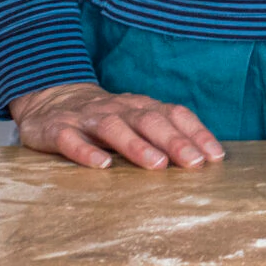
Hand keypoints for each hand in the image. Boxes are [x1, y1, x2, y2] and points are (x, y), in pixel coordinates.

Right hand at [9, 80, 225, 169]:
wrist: (49, 99)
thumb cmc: (104, 118)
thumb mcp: (134, 120)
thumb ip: (162, 134)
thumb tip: (204, 158)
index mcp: (140, 106)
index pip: (173, 114)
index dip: (196, 133)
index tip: (215, 156)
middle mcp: (117, 109)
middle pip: (149, 120)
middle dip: (174, 141)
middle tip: (195, 163)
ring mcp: (86, 119)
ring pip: (114, 128)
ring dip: (137, 146)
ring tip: (157, 165)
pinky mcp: (57, 130)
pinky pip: (71, 140)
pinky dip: (86, 152)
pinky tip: (102, 167)